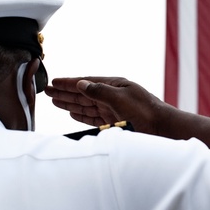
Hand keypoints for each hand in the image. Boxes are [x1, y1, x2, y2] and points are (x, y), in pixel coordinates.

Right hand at [45, 77, 165, 132]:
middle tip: (47, 91)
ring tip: (55, 101)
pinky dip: (80, 115)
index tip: (54, 81)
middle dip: (64, 92)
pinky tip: (72, 113)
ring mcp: (112, 109)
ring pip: (85, 106)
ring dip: (69, 103)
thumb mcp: (121, 98)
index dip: (68, 82)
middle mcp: (111, 96)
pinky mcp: (113, 122)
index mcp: (114, 86)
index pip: (86, 83)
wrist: (162, 128)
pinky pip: (92, 117)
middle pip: (82, 94)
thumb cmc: (146, 111)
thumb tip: (81, 84)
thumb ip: (100, 91)